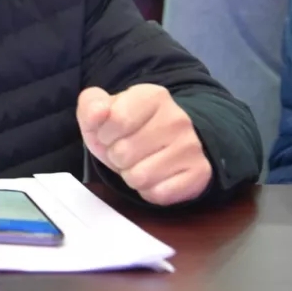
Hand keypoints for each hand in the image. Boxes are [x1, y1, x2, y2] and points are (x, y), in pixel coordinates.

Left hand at [77, 85, 212, 205]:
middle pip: (124, 153)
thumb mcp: (99, 112)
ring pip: (140, 177)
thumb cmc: (124, 128)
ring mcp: (192, 146)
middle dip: (117, 157)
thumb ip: (91, 105)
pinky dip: (149, 191)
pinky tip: (156, 176)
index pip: (115, 120)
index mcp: (152, 95)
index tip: (111, 133)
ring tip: (139, 162)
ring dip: (131, 175)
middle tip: (126, 151)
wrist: (161, 146)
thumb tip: (99, 112)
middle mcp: (178, 118)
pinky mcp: (200, 173)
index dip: (105, 134)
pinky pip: (159, 194)